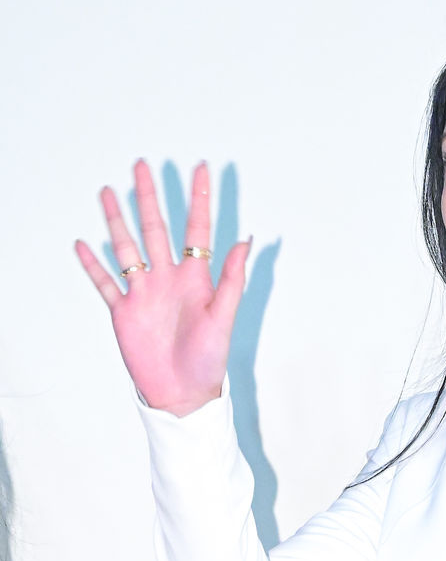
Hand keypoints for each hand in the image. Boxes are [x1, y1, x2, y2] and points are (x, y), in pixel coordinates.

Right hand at [75, 159, 250, 415]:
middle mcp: (168, 280)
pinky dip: (93, 265)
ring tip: (108, 191)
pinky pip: (105, 283)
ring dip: (117, 221)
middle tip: (141, 165)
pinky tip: (83, 244)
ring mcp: (144, 294)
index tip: (200, 168)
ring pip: (127, 248)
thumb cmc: (208, 361)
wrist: (183, 395)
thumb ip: (232, 279)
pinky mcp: (124, 312)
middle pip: (155, 229)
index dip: (199, 200)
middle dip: (148, 198)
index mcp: (195, 279)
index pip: (197, 230)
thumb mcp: (224, 317)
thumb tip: (246, 239)